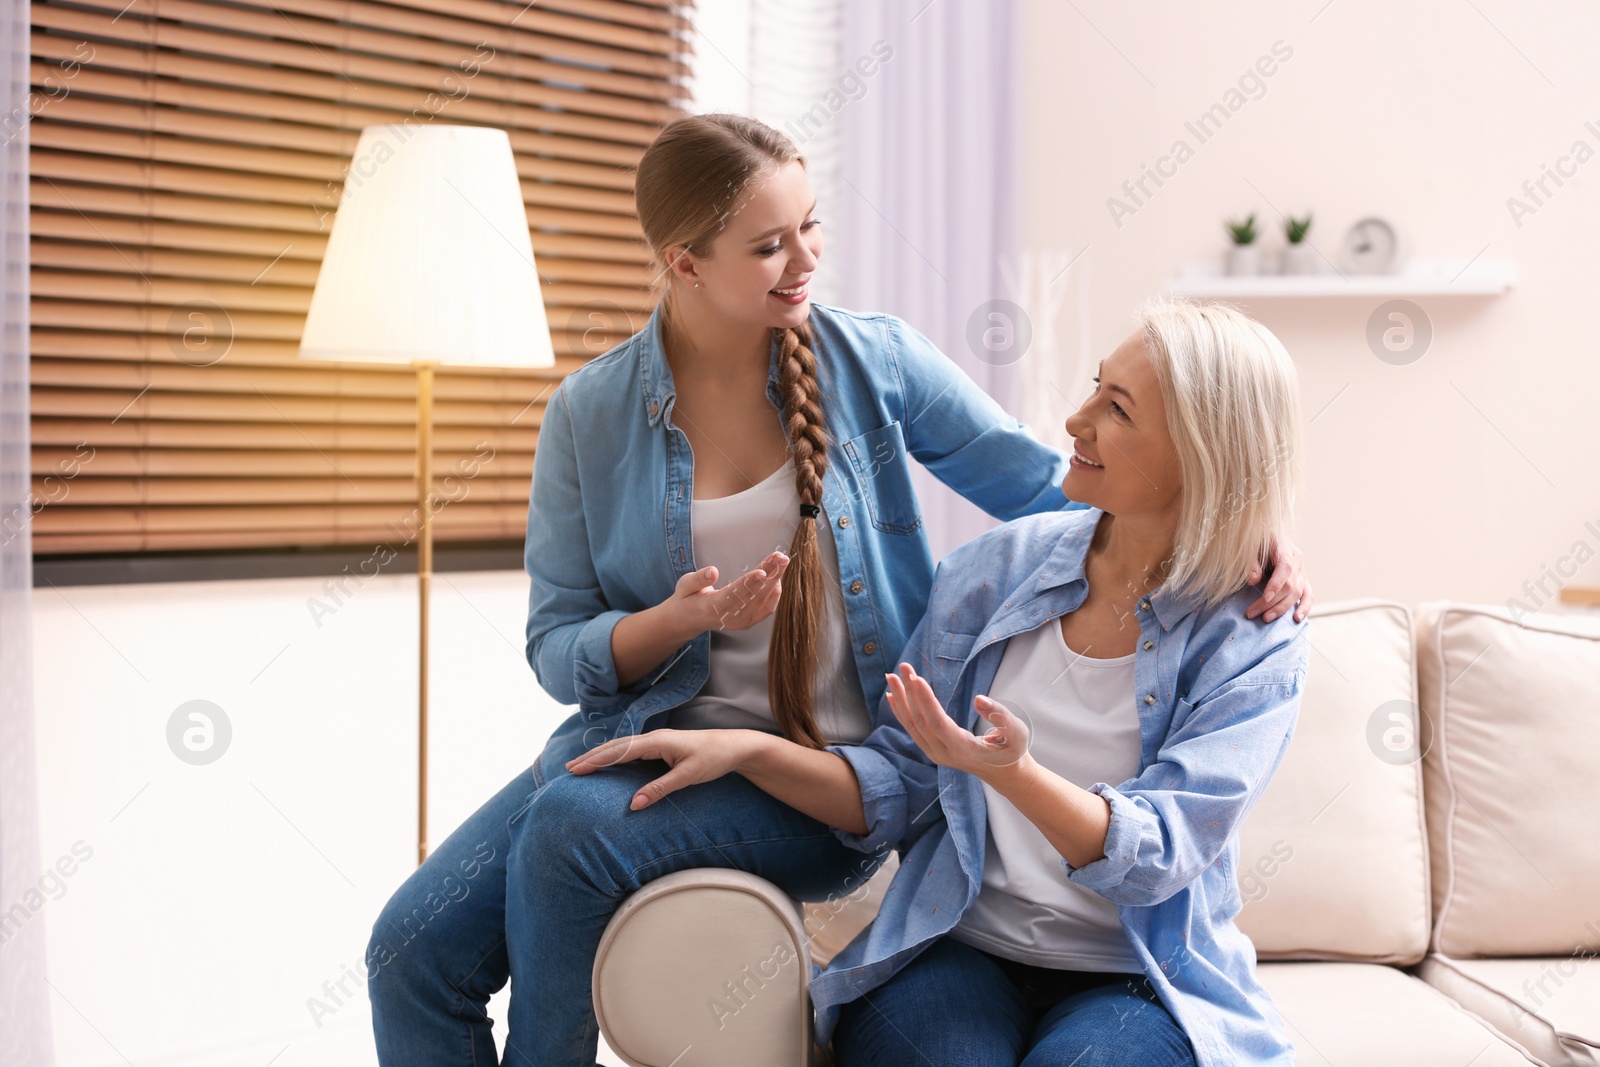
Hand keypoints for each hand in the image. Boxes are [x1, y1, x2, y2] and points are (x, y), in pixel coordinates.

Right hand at [564, 728, 763, 809]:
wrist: (734, 747)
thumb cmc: (714, 758)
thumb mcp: (688, 776)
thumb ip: (660, 789)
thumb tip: (634, 804)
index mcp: (657, 741)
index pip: (619, 751)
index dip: (596, 761)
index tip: (576, 769)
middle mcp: (653, 738)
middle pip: (615, 746)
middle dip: (591, 757)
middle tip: (568, 768)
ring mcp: (657, 741)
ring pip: (622, 746)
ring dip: (601, 755)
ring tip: (581, 765)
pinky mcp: (661, 747)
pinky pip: (631, 750)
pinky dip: (614, 755)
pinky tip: (608, 762)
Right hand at [668, 551, 789, 635]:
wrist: (690, 619)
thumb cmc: (688, 598)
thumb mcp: (684, 586)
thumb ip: (698, 579)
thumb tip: (713, 571)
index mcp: (711, 607)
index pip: (733, 595)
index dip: (749, 583)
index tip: (762, 572)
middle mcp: (729, 618)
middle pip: (754, 595)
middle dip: (769, 575)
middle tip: (780, 557)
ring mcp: (741, 622)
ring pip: (764, 600)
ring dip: (775, 579)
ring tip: (782, 560)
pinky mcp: (749, 621)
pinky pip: (767, 608)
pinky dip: (774, 592)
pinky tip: (777, 576)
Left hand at [883, 662, 1031, 778]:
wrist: (1004, 773)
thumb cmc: (1012, 751)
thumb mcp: (1016, 734)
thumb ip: (1000, 716)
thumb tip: (979, 699)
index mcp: (963, 750)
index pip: (938, 723)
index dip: (926, 701)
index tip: (916, 678)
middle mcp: (944, 754)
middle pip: (921, 722)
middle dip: (910, 693)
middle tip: (902, 668)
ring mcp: (936, 754)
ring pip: (913, 725)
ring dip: (901, 699)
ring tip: (892, 676)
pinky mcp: (932, 749)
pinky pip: (913, 729)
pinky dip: (901, 711)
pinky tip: (893, 695)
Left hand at [1247, 536, 1311, 622]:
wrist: (1266, 540)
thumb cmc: (1256, 543)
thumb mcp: (1251, 547)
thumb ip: (1252, 561)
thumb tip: (1254, 580)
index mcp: (1285, 548)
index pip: (1285, 567)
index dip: (1276, 584)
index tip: (1265, 597)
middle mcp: (1298, 561)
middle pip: (1290, 585)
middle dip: (1271, 601)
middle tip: (1252, 613)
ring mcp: (1302, 572)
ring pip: (1297, 593)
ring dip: (1282, 608)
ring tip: (1266, 618)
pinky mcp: (1303, 582)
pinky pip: (1308, 596)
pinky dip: (1304, 608)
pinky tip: (1297, 619)